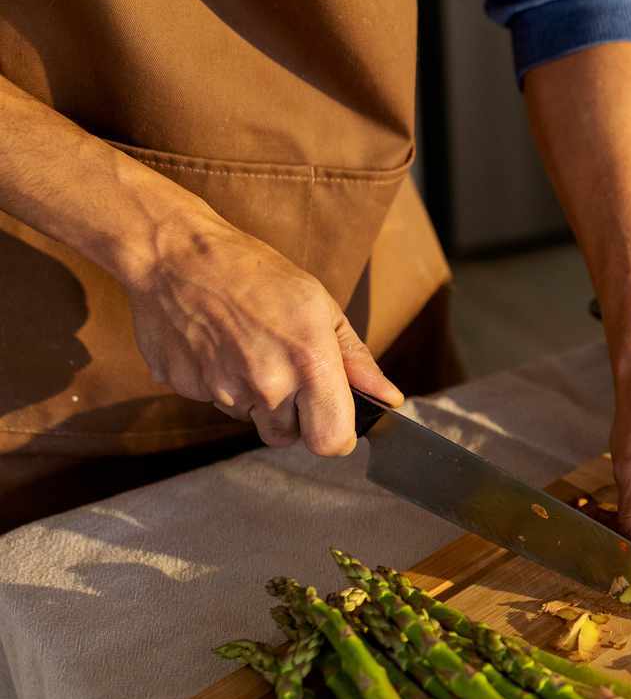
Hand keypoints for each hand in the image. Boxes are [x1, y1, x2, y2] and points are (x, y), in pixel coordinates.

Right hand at [121, 211, 402, 454]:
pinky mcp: (185, 389)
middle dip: (295, 419)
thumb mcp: (320, 306)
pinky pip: (215, 402)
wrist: (174, 256)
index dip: (335, 435)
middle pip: (290, 438)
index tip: (332, 417)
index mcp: (309, 363)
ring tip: (248, 348)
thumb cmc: (254, 273)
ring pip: (252, 419)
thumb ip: (356, 361)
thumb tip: (389, 398)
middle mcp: (267, 385)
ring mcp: (222, 390)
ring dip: (256, 397)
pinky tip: (218, 346)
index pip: (332, 442)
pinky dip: (220, 383)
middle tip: (287, 374)